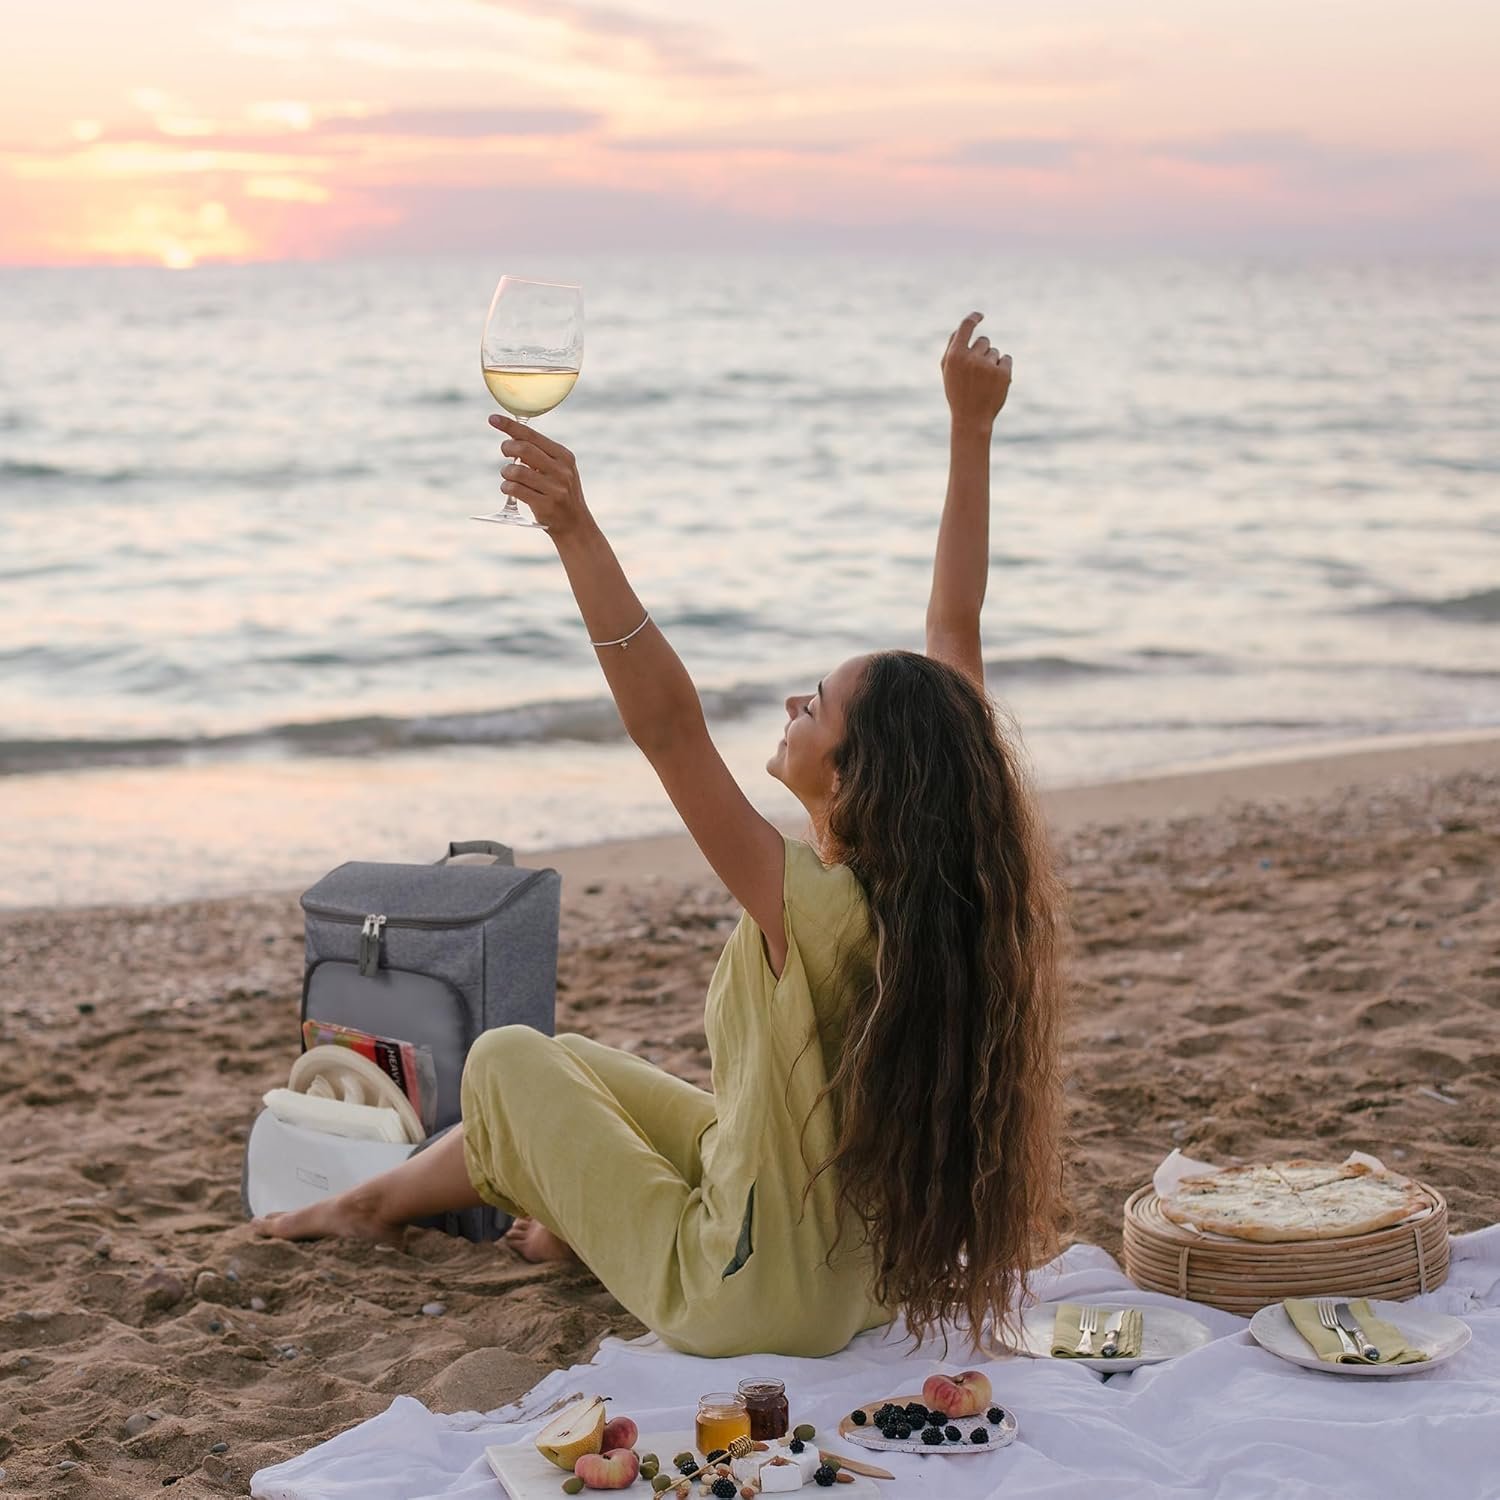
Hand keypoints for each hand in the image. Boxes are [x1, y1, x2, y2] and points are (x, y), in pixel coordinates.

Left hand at [488, 414, 590, 538]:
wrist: (575, 525)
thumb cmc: (560, 493)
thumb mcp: (559, 470)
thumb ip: (540, 455)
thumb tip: (512, 438)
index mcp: (564, 456)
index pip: (532, 435)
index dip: (510, 426)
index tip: (493, 419)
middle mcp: (562, 470)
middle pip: (524, 449)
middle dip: (507, 448)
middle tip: (504, 452)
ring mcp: (555, 488)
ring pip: (516, 471)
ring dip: (506, 472)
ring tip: (509, 476)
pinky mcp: (546, 505)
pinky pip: (515, 489)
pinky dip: (506, 487)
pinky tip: (509, 488)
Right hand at [941, 311, 1010, 428]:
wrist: (971, 419)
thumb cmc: (958, 393)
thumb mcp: (948, 371)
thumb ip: (952, 347)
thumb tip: (963, 327)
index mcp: (954, 356)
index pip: (966, 327)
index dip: (973, 318)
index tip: (980, 316)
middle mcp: (971, 358)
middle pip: (984, 340)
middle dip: (982, 352)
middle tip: (976, 373)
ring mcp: (987, 365)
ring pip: (995, 351)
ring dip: (992, 362)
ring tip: (983, 382)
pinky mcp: (1003, 373)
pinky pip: (1006, 358)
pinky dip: (1003, 368)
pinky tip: (995, 382)